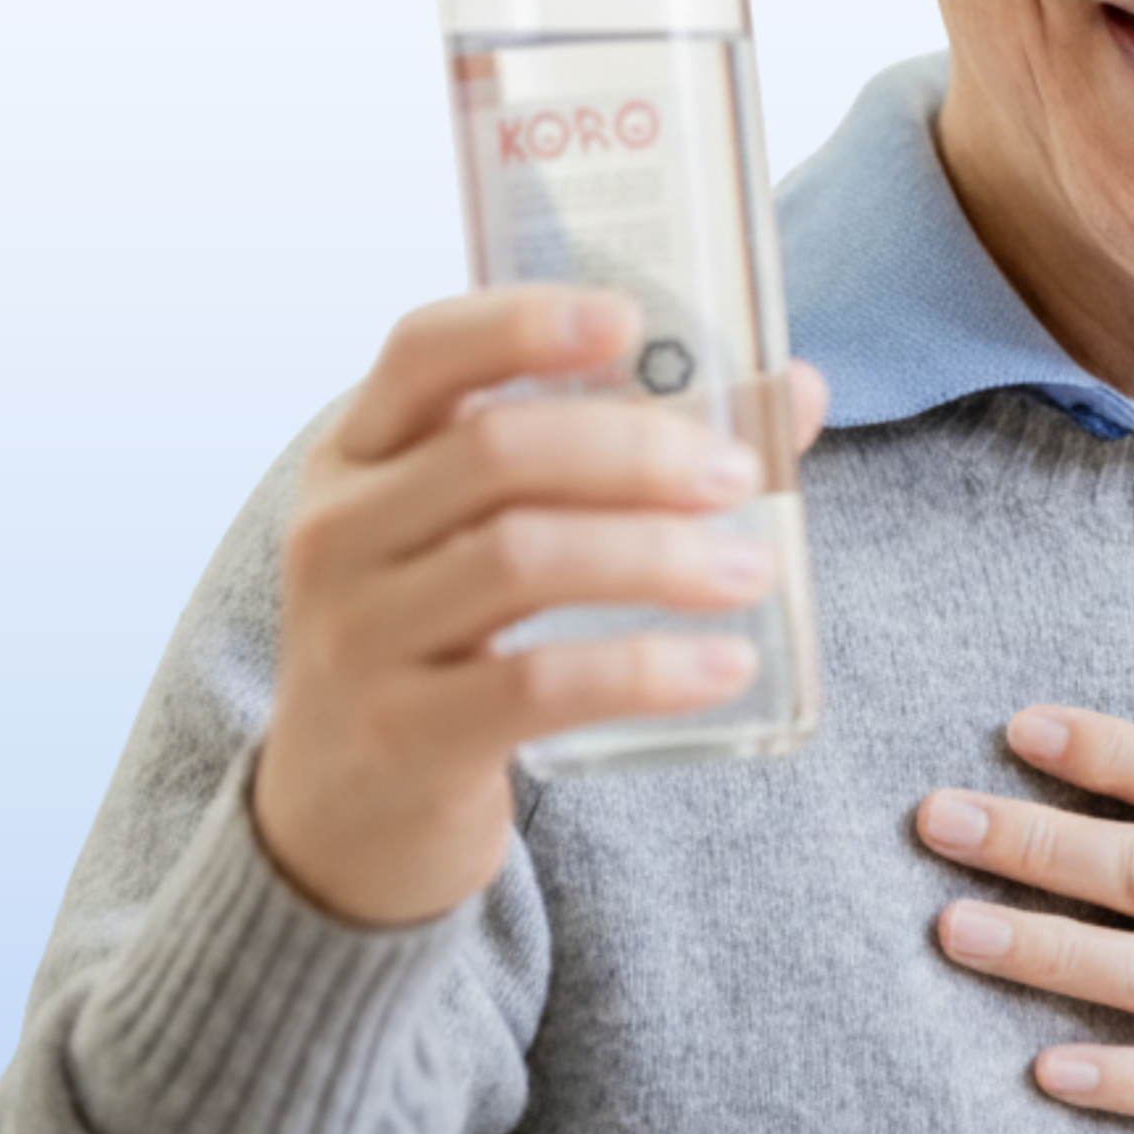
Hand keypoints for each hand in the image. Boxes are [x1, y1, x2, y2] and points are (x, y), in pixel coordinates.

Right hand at [253, 287, 828, 927]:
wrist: (344, 811)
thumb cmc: (447, 629)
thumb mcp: (490, 525)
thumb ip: (622, 451)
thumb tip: (794, 390)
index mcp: (362, 448)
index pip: (425, 349)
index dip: (524, 322)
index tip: (630, 322)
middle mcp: (338, 528)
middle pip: (497, 450)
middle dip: (638, 452)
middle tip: (740, 475)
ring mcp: (357, 634)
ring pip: (522, 558)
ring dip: (658, 556)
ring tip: (749, 570)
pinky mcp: (401, 734)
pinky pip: (538, 685)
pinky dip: (646, 668)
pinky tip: (725, 665)